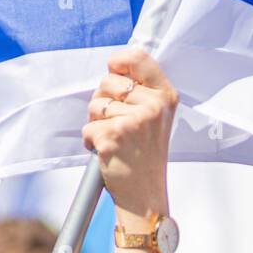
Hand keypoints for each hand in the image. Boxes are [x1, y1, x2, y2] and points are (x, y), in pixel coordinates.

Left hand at [82, 49, 178, 222]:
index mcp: (165, 96)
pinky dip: (90, 141)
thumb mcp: (155, 117)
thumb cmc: (145, 156)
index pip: (137, 56)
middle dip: (103, 101)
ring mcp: (133, 121)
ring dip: (96, 123)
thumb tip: (113, 65)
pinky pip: (88, 128)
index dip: (118, 63)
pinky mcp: (113, 136)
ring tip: (115, 140)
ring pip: (95, 105)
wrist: (146, 195)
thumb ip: (140, 90)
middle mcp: (152, 106)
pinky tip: (108, 152)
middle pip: (107, 81)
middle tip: (119, 125)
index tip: (115, 76)